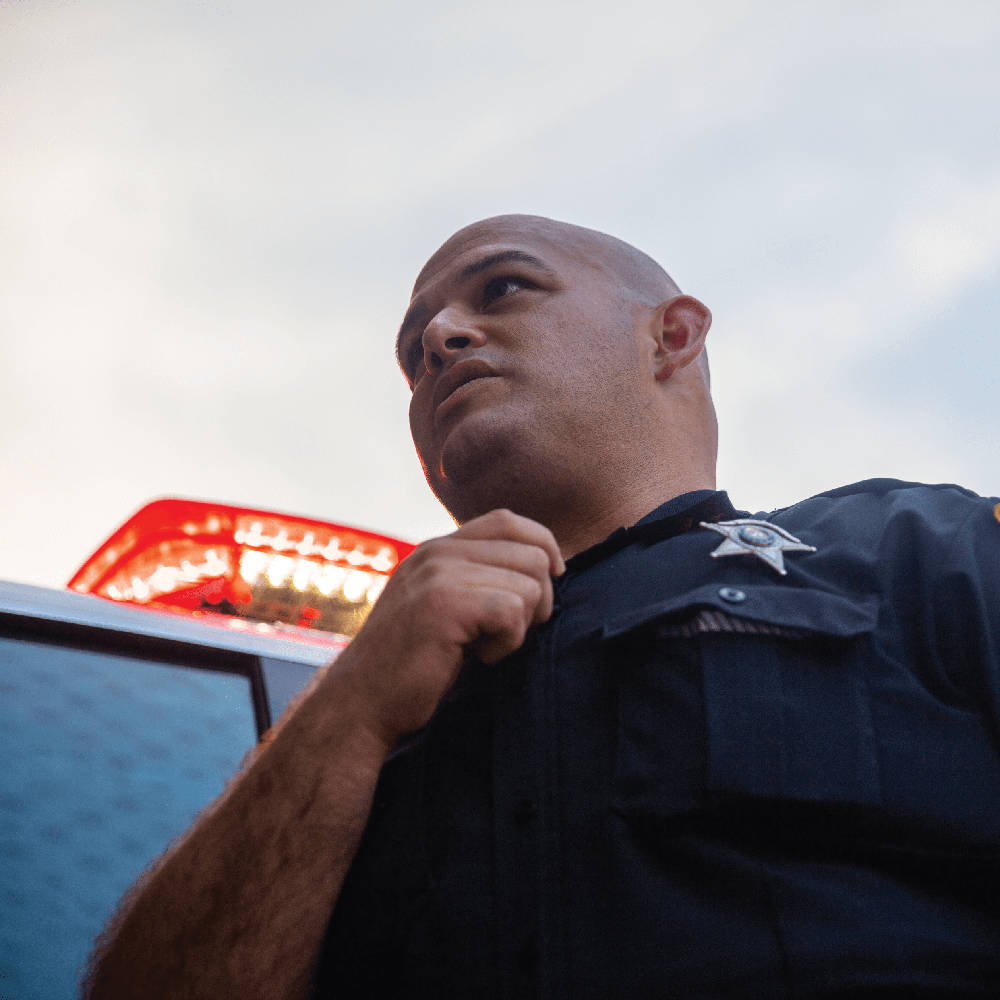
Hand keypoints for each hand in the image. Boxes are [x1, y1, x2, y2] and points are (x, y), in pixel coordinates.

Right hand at [334, 509, 564, 748]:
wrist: (361, 703)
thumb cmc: (411, 663)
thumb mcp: (440, 604)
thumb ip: (475, 577)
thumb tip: (546, 565)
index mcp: (437, 548)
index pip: (508, 521)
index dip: (542, 547)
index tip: (549, 583)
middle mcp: (437, 552)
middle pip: (531, 554)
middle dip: (539, 599)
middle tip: (507, 632)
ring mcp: (438, 575)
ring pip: (529, 584)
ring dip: (520, 626)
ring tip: (484, 647)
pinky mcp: (443, 605)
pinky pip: (513, 611)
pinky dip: (508, 643)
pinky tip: (479, 657)